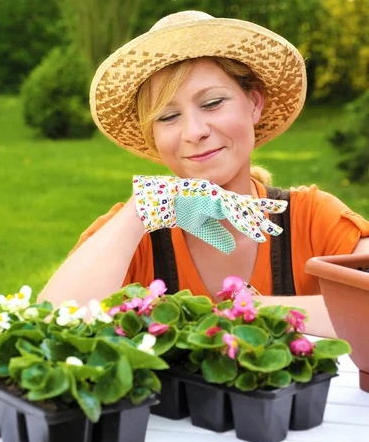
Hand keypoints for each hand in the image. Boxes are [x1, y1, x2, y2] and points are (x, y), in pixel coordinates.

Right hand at [133, 176, 287, 253]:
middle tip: (283, 209)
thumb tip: (230, 245)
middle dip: (265, 209)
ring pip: (241, 211)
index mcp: (217, 199)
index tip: (273, 211)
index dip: (257, 208)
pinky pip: (231, 215)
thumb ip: (214, 233)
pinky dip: (244, 224)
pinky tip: (255, 233)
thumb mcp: (198, 225)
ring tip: (272, 233)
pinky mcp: (210, 202)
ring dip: (257, 224)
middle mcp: (219, 196)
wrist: (157, 201)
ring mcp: (215, 198)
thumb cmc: (175, 212)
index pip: (241, 204)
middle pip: (246, 204)